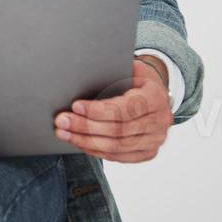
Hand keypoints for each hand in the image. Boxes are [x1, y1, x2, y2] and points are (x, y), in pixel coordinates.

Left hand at [53, 59, 171, 162]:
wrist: (155, 98)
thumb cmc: (138, 82)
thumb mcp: (133, 70)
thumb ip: (122, 69)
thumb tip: (105, 65)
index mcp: (156, 98)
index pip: (124, 109)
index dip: (98, 110)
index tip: (76, 106)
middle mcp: (159, 122)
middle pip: (118, 131)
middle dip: (85, 126)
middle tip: (62, 120)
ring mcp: (154, 141)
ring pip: (115, 146)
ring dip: (85, 141)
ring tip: (63, 133)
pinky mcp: (147, 153)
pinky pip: (117, 156)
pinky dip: (95, 150)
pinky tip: (78, 142)